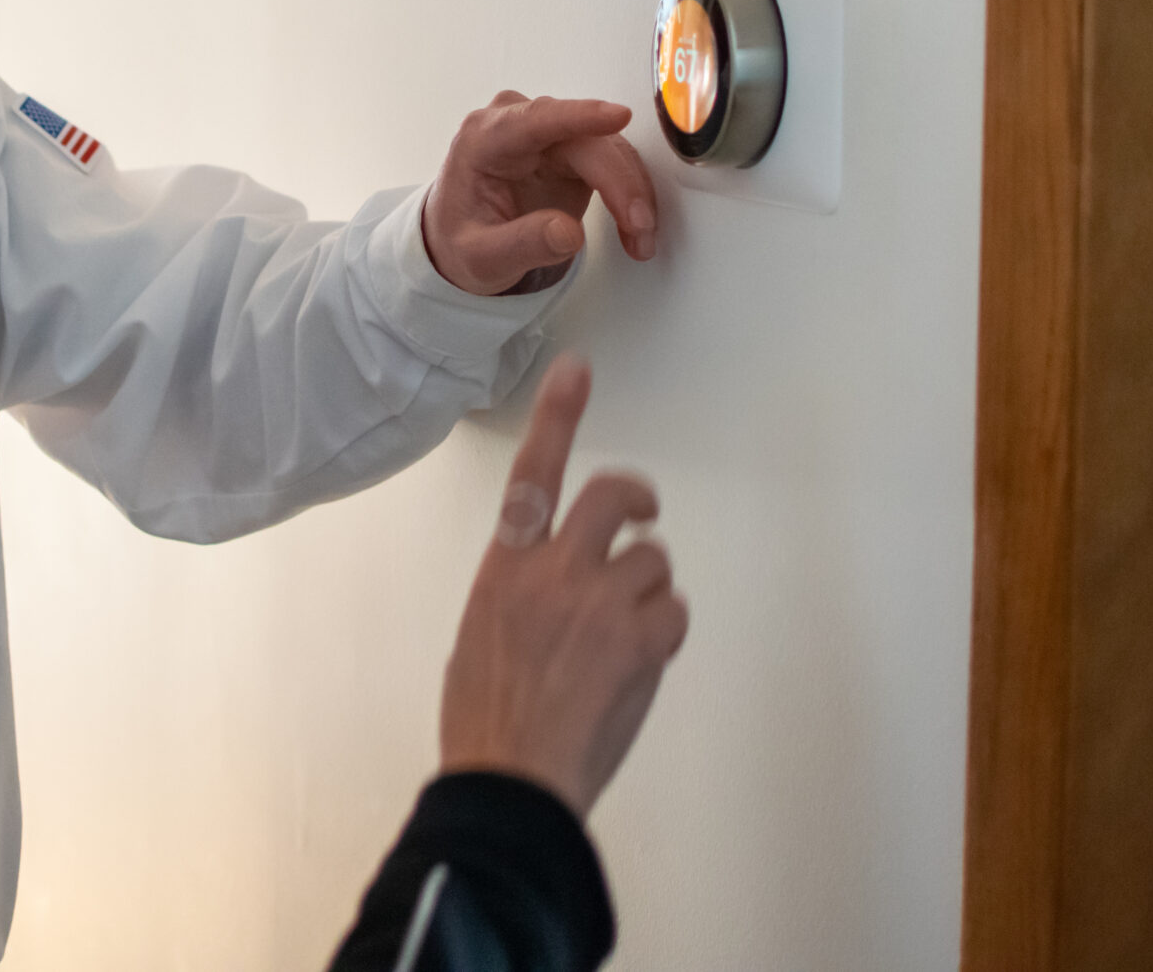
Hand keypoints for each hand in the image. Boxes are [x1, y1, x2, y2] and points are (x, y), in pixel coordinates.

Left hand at [421, 93, 657, 295]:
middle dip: (619, 183)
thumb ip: (522, 245)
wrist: (460, 240)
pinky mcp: (571, 150)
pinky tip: (634, 227)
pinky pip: (612, 161)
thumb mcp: (480, 257)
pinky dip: (628, 194)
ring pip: (607, 148)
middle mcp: (518, 125)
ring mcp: (548, 134)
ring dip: (631, 192)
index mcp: (484, 139)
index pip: (537, 118)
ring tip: (640, 239)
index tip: (618, 115)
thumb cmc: (462, 239)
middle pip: (584, 141)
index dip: (580, 116)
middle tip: (639, 227)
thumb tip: (569, 233)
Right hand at [438, 356, 688, 817]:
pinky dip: (663, 633)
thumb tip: (551, 583)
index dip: (557, 416)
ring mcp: (598, 604)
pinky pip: (673, 612)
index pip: (532, 475)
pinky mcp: (639, 642)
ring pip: (653, 562)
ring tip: (623, 637)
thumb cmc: (486, 720)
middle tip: (643, 517)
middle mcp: (552, 573)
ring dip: (648, 591)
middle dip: (636, 500)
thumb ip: (519, 592)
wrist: (511, 781)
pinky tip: (637, 664)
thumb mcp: (479, 636)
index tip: (577, 370)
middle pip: (612, 496)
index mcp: (504, 568)